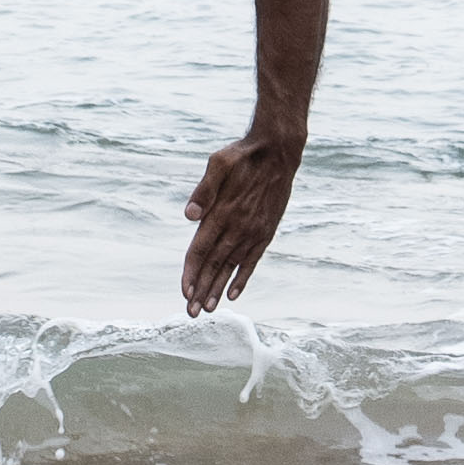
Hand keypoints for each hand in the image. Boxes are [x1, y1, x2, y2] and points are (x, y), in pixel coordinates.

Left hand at [182, 126, 300, 311]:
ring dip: (220, 289)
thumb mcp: (219, 163)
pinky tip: (234, 293)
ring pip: (232, 267)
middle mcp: (237, 226)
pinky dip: (243, 277)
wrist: (279, 152)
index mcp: (222, 212)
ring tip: (209, 308)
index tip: (184, 293)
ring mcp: (253, 231)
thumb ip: (204, 190)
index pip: (200, 250)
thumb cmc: (243, 155)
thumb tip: (189, 216)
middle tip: (192, 313)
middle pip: (214, 265)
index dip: (191, 273)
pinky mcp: (266, 231)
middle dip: (202, 290)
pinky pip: (253, 260)